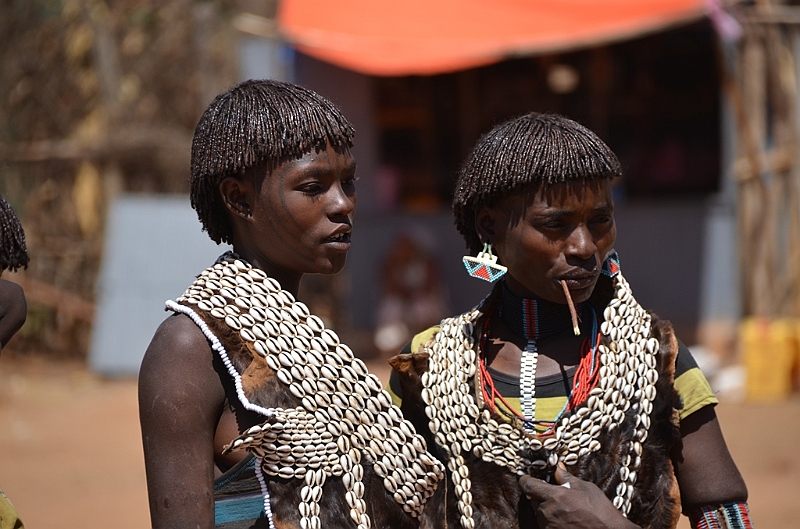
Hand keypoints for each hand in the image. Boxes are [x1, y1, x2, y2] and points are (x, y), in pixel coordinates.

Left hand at [518, 463, 639, 528]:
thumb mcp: (586, 488)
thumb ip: (566, 478)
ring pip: (540, 514)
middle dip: (541, 496)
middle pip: (534, 500)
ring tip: (565, 509)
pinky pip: (545, 525)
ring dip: (547, 510)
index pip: (529, 486)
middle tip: (556, 496)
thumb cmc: (600, 510)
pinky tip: (566, 519)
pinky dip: (551, 521)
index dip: (525, 480)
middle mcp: (548, 512)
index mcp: (554, 496)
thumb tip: (557, 467)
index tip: (525, 478)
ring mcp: (549, 526)